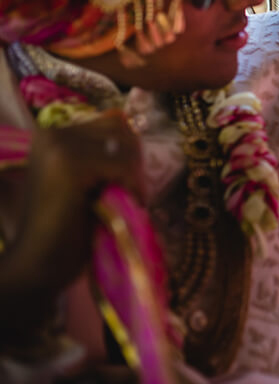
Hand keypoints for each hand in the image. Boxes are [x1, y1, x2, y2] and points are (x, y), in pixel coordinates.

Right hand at [0, 110, 143, 331]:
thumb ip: (104, 151)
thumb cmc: (68, 225)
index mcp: (52, 133)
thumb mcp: (90, 179)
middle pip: (120, 129)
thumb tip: (127, 121)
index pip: (113, 121)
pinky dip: (132, 185)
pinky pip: (121, 165)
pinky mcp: (69, 165)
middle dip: (134, 161)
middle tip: (131, 192)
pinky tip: (124, 205)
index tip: (127, 180)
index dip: (129, 150)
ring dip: (134, 175)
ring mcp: (58, 146)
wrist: (39, 262)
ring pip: (123, 146)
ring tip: (127, 200)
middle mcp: (51, 132)